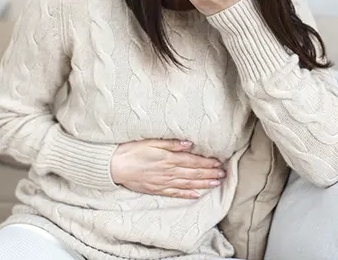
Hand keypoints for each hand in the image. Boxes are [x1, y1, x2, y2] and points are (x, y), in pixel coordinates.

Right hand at [110, 139, 225, 198]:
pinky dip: (187, 195)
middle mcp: (168, 172)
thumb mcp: (151, 141)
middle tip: (223, 174)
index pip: (192, 161)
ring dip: (203, 184)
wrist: (114, 166)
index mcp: (168, 158)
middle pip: (193, 174)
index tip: (218, 163)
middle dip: (209, 174)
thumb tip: (189, 144)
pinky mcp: (156, 189)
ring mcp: (162, 182)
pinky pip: (175, 194)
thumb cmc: (131, 150)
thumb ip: (171, 143)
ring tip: (216, 183)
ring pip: (187, 185)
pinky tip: (196, 195)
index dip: (207, 163)